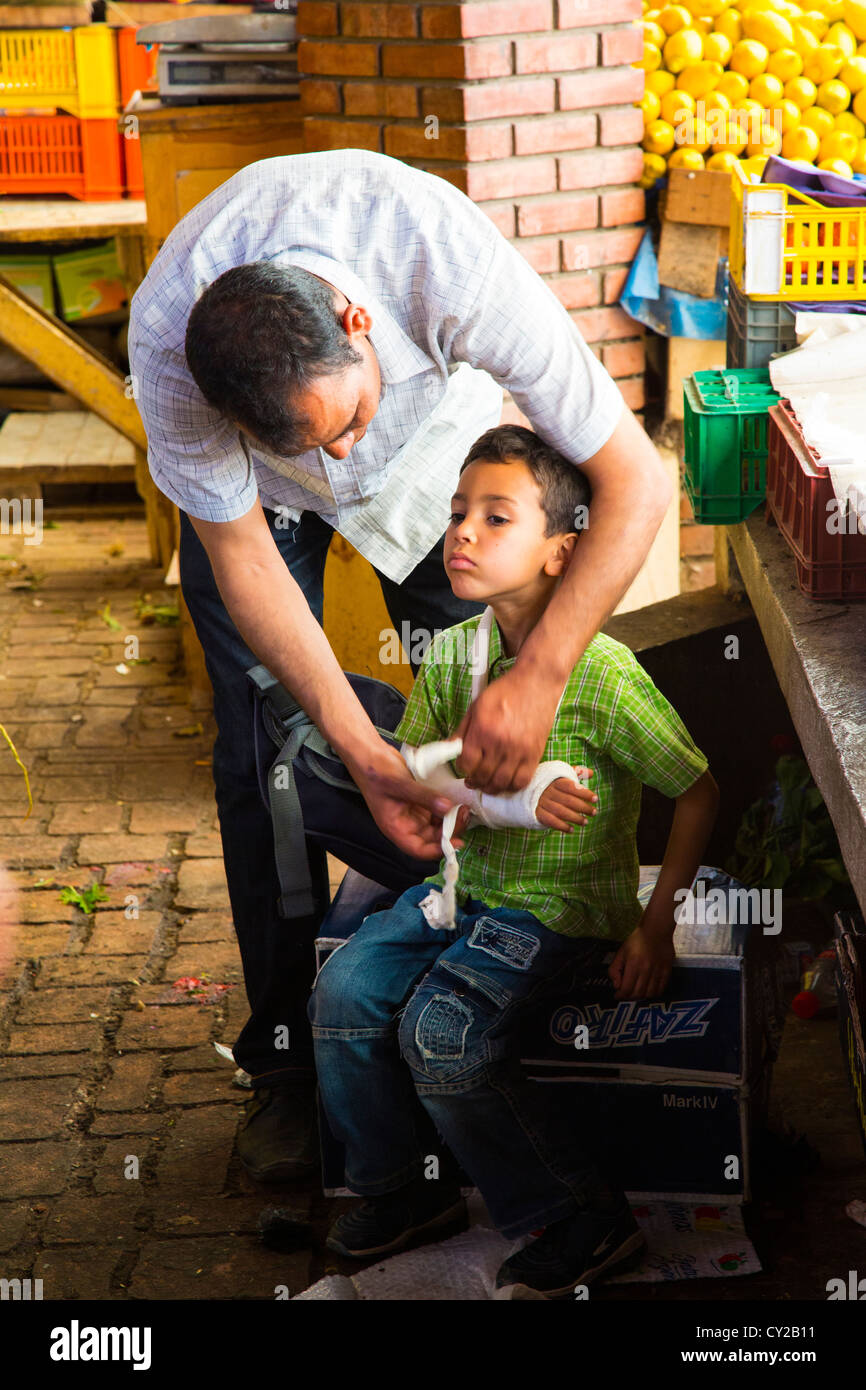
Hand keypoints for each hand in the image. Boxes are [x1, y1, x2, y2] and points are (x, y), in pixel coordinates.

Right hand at [348, 741, 467, 859]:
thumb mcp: (400, 784)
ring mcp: (412, 812)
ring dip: (450, 820)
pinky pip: (436, 810)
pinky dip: (446, 808)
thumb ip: (424, 797)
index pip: (418, 849)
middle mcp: (405, 824)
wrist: (369, 752)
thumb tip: (447, 808)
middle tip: (464, 815)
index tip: (456, 842)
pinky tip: (456, 800)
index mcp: (395, 828)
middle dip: (449, 831)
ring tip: (464, 807)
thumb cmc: (376, 771)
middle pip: (431, 838)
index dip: (437, 850)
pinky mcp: (418, 801)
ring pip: (436, 825)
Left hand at [453, 664, 560, 793]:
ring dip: (491, 788)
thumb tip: (451, 749)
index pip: (467, 763)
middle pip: (483, 776)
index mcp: (483, 730)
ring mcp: (519, 751)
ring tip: (487, 783)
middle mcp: (501, 743)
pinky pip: (522, 781)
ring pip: (501, 783)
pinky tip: (506, 782)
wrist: (535, 683)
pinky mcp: (535, 754)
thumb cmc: (505, 692)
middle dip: (475, 780)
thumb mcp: (476, 706)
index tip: (464, 765)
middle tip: (473, 779)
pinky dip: (511, 786)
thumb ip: (462, 730)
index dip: (462, 768)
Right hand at [535, 768, 597, 830]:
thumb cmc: (547, 784)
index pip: (571, 787)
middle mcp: (548, 791)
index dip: (584, 793)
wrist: (521, 792)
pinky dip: (562, 826)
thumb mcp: (559, 776)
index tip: (595, 799)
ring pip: (561, 811)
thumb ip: (575, 773)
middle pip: (568, 800)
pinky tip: (571, 829)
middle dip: (583, 807)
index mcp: (555, 781)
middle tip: (594, 812)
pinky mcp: (536, 813)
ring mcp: (541, 802)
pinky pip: (550, 820)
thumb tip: (591, 773)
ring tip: (585, 822)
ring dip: (575, 818)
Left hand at [608, 919, 675, 1000]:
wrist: (656, 930)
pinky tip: (648, 989)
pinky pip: (661, 989)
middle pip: (638, 994)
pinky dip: (653, 993)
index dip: (620, 995)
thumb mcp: (621, 952)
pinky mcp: (667, 971)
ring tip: (637, 992)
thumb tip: (616, 985)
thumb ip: (614, 969)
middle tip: (626, 994)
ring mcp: (658, 971)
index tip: (617, 995)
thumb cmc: (636, 941)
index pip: (626, 989)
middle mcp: (646, 969)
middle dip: (629, 997)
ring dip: (641, 996)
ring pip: (649, 994)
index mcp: (633, 964)